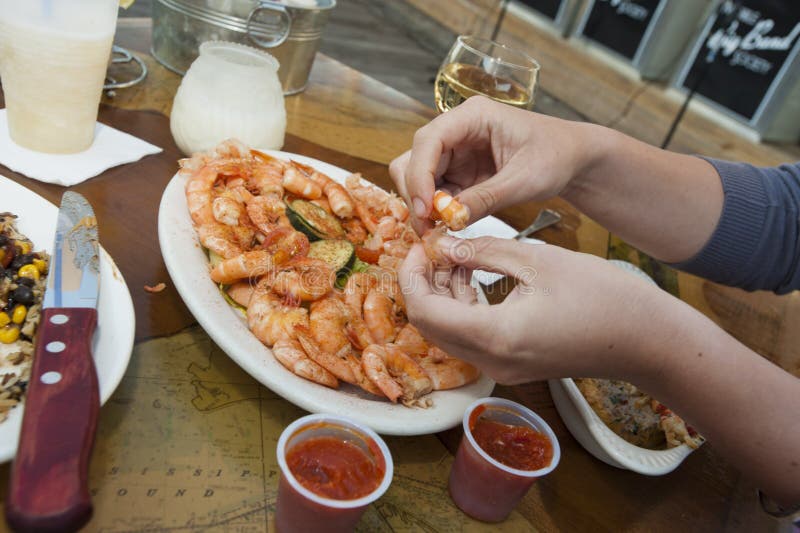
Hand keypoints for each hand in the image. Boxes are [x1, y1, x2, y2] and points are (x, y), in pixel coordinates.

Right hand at [390, 96, 600, 234]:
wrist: (572, 160)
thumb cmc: (555, 156)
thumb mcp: (524, 180)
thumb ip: (487, 198)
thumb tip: (452, 218)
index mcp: (473, 116)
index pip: (430, 140)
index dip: (419, 174)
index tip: (424, 208)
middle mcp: (457, 130)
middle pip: (414, 158)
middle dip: (415, 193)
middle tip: (427, 228)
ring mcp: (455, 152)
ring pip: (417, 176)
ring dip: (421, 204)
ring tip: (437, 230)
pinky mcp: (458, 172)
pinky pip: (434, 191)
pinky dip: (434, 210)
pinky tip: (446, 225)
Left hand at [398, 236, 671, 383]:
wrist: (646, 339)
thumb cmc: (601, 295)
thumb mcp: (537, 260)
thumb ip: (484, 251)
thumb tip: (445, 245)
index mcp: (494, 336)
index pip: (424, 311)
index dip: (412, 275)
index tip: (422, 245)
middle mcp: (492, 361)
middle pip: (431, 326)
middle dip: (424, 284)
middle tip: (435, 248)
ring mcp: (503, 369)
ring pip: (450, 333)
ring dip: (444, 294)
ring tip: (459, 256)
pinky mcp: (514, 365)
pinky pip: (473, 338)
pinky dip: (465, 307)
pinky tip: (478, 275)